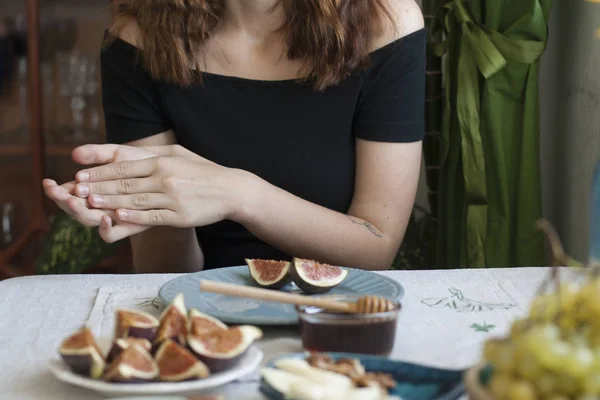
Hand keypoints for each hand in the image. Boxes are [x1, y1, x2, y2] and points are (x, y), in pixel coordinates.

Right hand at [43, 144, 166, 241]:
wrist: (167, 174)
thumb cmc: (140, 162)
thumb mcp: (118, 154)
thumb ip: (97, 154)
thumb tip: (75, 154)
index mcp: (90, 188)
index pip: (66, 192)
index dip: (55, 190)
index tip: (48, 183)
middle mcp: (97, 205)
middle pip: (73, 209)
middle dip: (64, 202)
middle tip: (62, 195)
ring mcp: (111, 216)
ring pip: (89, 221)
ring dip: (81, 213)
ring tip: (77, 202)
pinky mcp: (127, 226)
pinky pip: (111, 235)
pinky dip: (105, 229)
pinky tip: (106, 217)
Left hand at [72, 144, 251, 233]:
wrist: (231, 190)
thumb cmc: (202, 171)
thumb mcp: (179, 154)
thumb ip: (152, 155)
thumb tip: (125, 154)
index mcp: (162, 162)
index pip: (125, 167)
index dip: (101, 172)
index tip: (81, 175)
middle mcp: (165, 178)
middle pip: (125, 184)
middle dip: (98, 187)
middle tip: (77, 189)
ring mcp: (172, 197)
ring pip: (135, 201)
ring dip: (110, 202)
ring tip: (90, 203)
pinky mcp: (179, 215)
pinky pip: (152, 217)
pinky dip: (133, 217)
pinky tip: (117, 217)